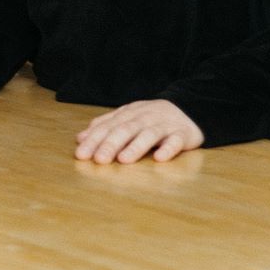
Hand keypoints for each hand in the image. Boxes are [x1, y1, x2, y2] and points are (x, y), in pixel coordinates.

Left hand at [73, 99, 204, 164]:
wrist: (189, 109)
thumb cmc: (151, 118)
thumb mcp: (126, 118)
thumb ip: (104, 127)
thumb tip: (80, 138)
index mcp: (129, 114)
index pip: (108, 126)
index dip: (94, 140)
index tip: (81, 155)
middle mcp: (145, 117)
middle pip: (126, 129)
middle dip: (111, 144)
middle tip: (98, 160)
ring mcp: (164, 125)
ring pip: (149, 134)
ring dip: (136, 147)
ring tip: (123, 160)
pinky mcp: (182, 134)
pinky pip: (176, 141)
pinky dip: (168, 149)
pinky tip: (160, 158)